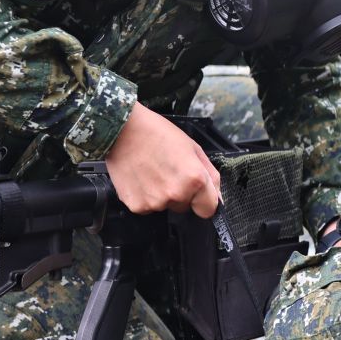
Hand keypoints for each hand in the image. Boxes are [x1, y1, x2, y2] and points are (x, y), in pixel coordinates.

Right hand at [104, 103, 219, 216]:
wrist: (123, 130)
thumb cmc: (158, 133)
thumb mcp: (193, 148)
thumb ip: (210, 176)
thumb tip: (217, 199)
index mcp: (195, 180)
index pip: (208, 210)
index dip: (203, 200)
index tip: (197, 193)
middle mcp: (176, 194)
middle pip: (185, 207)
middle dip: (181, 194)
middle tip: (168, 171)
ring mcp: (155, 202)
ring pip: (166, 206)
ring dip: (162, 195)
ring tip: (153, 172)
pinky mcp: (136, 206)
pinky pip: (147, 207)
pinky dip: (145, 196)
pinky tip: (141, 178)